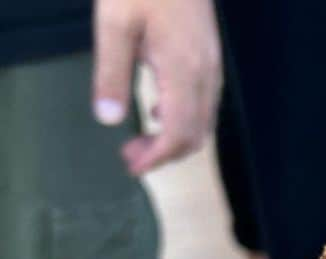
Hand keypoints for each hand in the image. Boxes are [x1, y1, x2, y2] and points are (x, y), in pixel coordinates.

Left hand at [92, 0, 221, 174]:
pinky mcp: (210, 59)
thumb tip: (108, 118)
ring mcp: (212, 68)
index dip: (157, 157)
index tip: (133, 166)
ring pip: (202, 123)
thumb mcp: (115, 21)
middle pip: (195, 136)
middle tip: (131, 155)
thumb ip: (111, 72)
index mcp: (183, 71)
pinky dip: (183, 120)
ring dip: (174, 139)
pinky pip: (204, 105)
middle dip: (164, 154)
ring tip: (142, 139)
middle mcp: (205, 76)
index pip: (177, 134)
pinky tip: (157, 111)